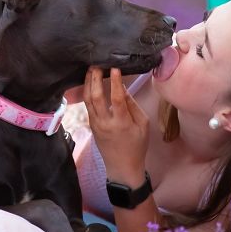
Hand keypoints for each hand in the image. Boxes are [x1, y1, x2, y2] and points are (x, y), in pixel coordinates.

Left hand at [83, 67, 148, 186]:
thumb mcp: (142, 125)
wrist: (122, 167)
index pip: (117, 98)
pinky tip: (90, 83)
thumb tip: (122, 88)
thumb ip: (132, 105)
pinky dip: (87, 93)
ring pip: (88, 100)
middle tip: (97, 64)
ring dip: (88, 83)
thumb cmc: (137, 145)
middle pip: (96, 97)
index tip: (114, 67)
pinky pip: (87, 106)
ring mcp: (95, 124)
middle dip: (95, 78)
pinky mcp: (91, 125)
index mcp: (121, 123)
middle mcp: (105, 122)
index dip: (115, 82)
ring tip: (91, 69)